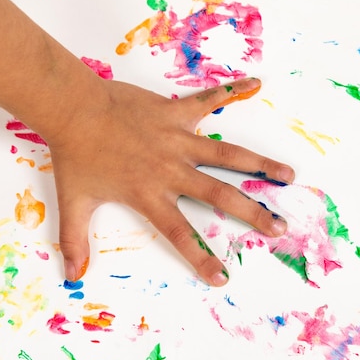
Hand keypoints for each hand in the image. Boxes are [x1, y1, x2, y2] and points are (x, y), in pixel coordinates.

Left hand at [48, 77, 294, 285]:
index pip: (181, 232)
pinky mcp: (175, 111)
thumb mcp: (73, 202)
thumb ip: (75, 240)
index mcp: (150, 193)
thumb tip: (71, 276)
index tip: (222, 277)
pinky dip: (232, 91)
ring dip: (259, 164)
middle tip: (278, 227)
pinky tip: (256, 82)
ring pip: (227, 154)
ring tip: (288, 175)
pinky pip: (209, 100)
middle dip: (252, 213)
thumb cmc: (75, 155)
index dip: (201, 257)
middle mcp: (171, 169)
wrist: (73, 109)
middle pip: (220, 195)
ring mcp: (177, 138)